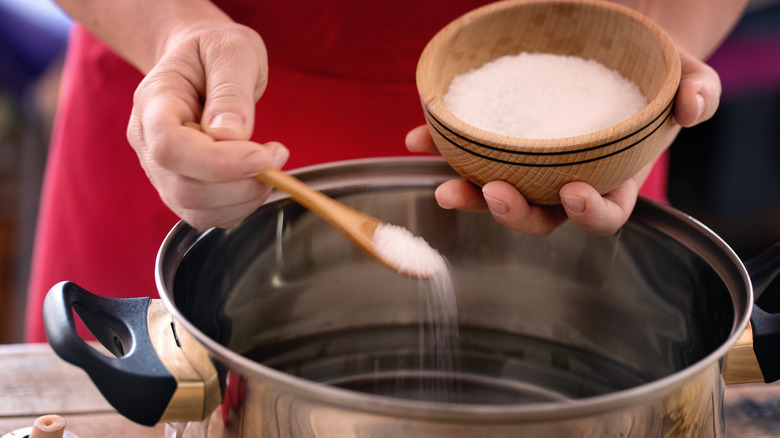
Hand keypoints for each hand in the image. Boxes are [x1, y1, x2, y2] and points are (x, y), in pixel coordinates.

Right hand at [126, 22, 288, 229]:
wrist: (201, 61)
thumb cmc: (214, 50)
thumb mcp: (231, 50)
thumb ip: (230, 89)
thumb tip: (231, 134)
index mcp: (153, 103)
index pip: (170, 148)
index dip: (218, 163)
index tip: (263, 156)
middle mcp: (149, 143)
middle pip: (185, 189)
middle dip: (242, 183)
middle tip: (277, 154)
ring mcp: (162, 171)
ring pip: (198, 210)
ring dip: (246, 197)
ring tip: (270, 163)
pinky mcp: (183, 189)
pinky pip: (209, 217)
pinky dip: (241, 206)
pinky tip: (256, 177)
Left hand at [406, 48, 720, 235]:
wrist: (616, 44)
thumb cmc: (654, 70)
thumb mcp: (687, 74)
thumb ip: (698, 91)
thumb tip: (693, 105)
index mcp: (614, 176)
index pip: (604, 214)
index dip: (588, 214)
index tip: (571, 194)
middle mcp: (568, 179)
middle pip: (540, 216)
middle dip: (515, 213)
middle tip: (494, 193)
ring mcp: (532, 163)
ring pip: (498, 193)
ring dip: (469, 194)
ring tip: (445, 183)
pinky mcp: (503, 141)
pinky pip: (470, 153)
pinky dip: (442, 148)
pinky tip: (418, 139)